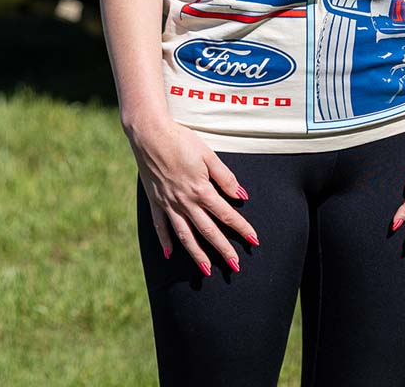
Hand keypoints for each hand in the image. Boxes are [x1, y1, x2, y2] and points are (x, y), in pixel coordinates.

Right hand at [128, 116, 258, 274]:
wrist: (150, 134)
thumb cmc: (181, 140)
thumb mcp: (208, 155)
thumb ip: (225, 177)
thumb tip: (241, 196)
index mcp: (201, 190)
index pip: (226, 214)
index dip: (242, 228)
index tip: (254, 241)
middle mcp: (185, 202)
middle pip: (208, 231)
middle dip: (223, 250)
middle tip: (235, 267)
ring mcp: (168, 203)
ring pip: (185, 235)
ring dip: (196, 254)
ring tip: (206, 270)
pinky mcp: (155, 200)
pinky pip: (160, 226)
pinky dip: (165, 241)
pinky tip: (170, 254)